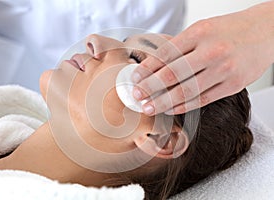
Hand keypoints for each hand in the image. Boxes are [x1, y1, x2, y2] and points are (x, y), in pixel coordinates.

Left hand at [132, 1, 273, 114]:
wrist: (266, 31)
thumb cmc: (229, 30)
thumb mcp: (202, 29)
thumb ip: (181, 46)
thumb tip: (153, 66)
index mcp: (199, 33)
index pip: (165, 55)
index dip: (146, 69)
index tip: (134, 79)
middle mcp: (211, 51)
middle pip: (172, 75)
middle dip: (149, 88)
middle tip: (136, 96)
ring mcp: (224, 69)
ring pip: (186, 91)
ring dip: (163, 102)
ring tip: (148, 107)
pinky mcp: (233, 85)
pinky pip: (202, 99)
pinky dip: (183, 106)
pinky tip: (169, 109)